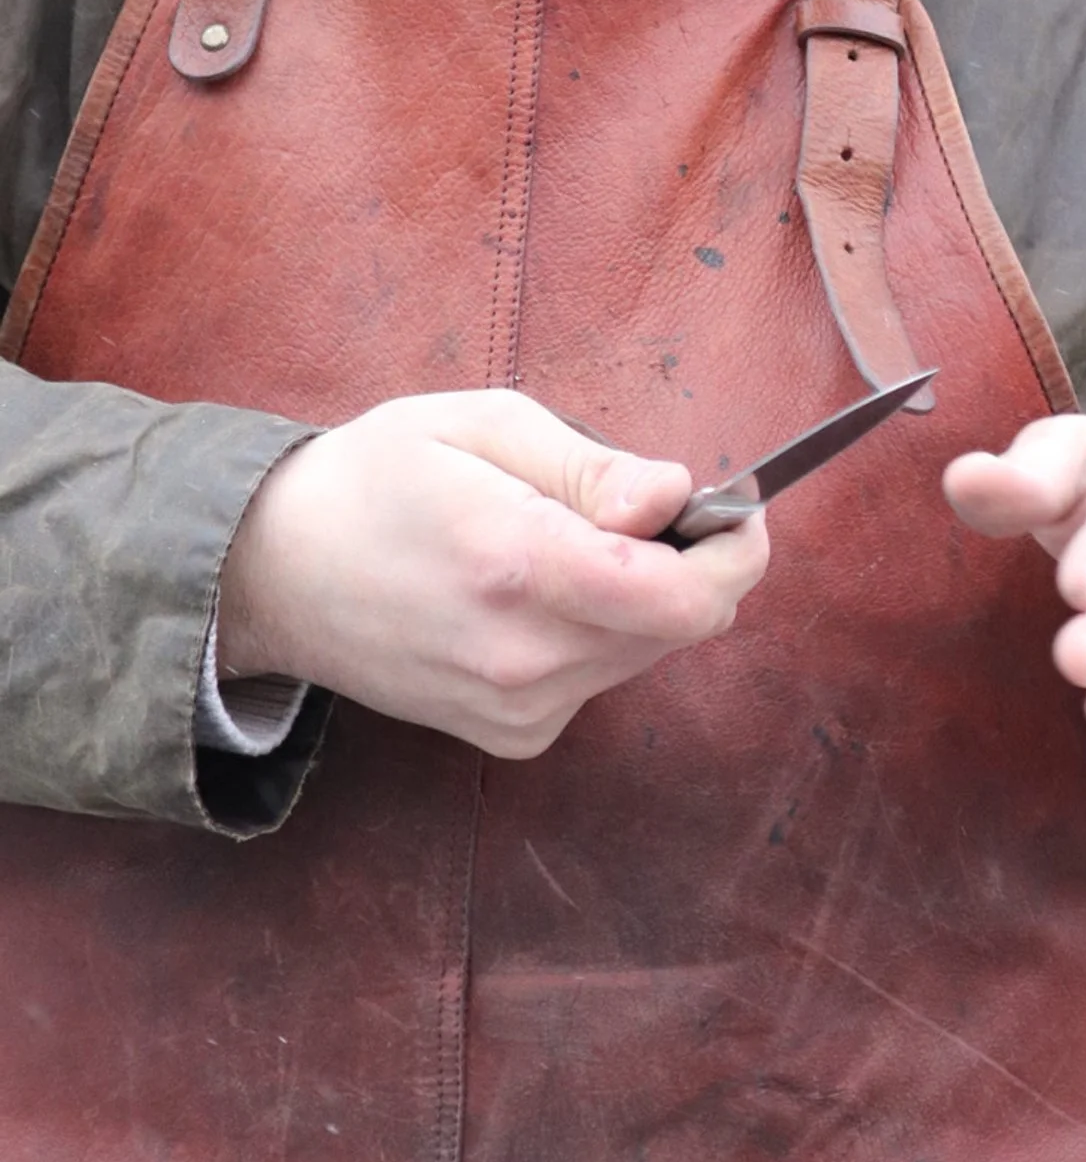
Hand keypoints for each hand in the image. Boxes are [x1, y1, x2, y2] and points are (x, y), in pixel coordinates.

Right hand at [216, 390, 768, 758]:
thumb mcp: (480, 425)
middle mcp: (523, 657)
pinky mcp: (511, 735)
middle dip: (694, 563)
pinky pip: (601, 681)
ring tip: (573, 542)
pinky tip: (541, 595)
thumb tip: (675, 494)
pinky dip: (601, 635)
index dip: (736, 549)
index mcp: (519, 567)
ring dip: (646, 597)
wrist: (272, 573)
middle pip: (683, 626)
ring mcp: (515, 709)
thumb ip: (589, 466)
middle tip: (646, 507)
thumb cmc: (373, 479)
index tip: (737, 506)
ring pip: (648, 654)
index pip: (686, 596)